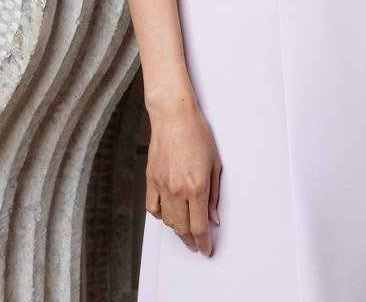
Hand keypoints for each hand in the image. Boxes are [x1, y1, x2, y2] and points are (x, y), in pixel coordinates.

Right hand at [145, 95, 222, 256]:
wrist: (173, 115)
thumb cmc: (197, 133)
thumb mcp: (215, 163)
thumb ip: (214, 195)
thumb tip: (213, 218)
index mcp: (196, 187)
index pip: (199, 227)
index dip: (204, 244)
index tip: (206, 249)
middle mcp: (177, 190)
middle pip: (182, 229)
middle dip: (191, 241)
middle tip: (197, 244)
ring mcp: (161, 185)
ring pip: (167, 221)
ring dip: (177, 228)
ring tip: (185, 227)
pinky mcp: (150, 179)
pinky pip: (152, 207)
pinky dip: (160, 215)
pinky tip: (168, 212)